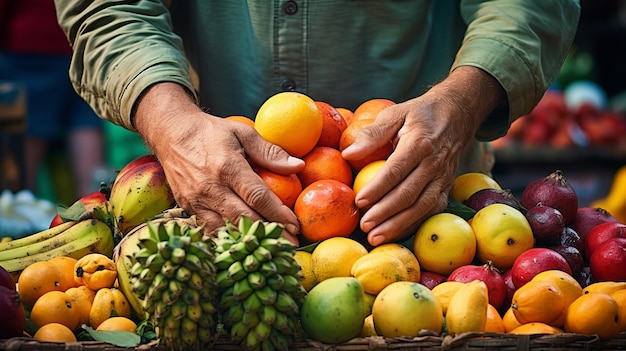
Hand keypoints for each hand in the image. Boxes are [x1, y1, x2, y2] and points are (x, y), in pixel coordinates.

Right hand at [133, 83, 303, 243]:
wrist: (170, 133)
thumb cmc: (211, 132)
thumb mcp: (243, 133)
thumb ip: (270, 151)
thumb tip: (298, 166)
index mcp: (228, 167)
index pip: (258, 197)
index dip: (278, 215)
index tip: (295, 226)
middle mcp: (211, 188)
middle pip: (244, 219)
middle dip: (269, 235)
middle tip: (290, 246)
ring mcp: (197, 201)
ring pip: (226, 231)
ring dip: (249, 242)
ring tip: (270, 251)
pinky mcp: (188, 209)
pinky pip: (210, 231)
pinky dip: (228, 240)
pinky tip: (243, 247)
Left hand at [342, 66, 504, 245]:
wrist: (458, 114)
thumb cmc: (420, 114)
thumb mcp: (396, 113)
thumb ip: (373, 133)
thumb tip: (348, 154)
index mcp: (419, 143)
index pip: (396, 170)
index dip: (378, 187)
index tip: (359, 201)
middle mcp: (434, 163)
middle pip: (409, 193)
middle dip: (385, 212)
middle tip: (364, 225)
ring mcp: (443, 178)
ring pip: (422, 207)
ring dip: (399, 225)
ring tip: (376, 237)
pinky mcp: (446, 188)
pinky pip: (431, 211)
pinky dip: (413, 225)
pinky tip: (394, 234)